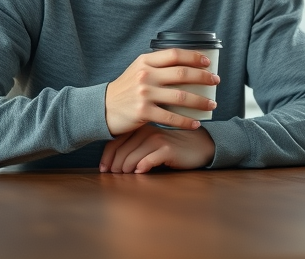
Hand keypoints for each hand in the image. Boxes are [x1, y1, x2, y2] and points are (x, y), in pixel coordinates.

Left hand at [100, 124, 215, 172]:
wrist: (200, 145)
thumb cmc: (172, 146)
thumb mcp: (151, 142)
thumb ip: (134, 146)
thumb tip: (112, 163)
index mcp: (140, 127)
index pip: (115, 142)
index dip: (106, 157)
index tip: (104, 169)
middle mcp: (147, 131)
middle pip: (121, 151)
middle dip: (115, 166)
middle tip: (114, 176)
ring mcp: (158, 139)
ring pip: (132, 157)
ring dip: (125, 169)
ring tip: (126, 176)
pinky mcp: (168, 149)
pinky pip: (148, 161)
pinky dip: (141, 168)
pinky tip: (140, 173)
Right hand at [104, 48, 218, 135]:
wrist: (101, 109)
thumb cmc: (125, 90)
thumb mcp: (137, 71)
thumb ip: (156, 66)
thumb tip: (185, 65)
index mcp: (145, 62)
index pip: (175, 55)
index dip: (194, 57)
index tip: (208, 63)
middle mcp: (145, 75)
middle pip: (182, 74)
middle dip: (203, 77)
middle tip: (216, 81)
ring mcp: (144, 94)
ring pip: (181, 96)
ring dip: (201, 101)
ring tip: (212, 104)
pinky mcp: (143, 112)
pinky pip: (171, 117)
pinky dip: (186, 121)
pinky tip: (196, 123)